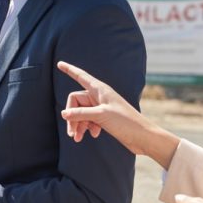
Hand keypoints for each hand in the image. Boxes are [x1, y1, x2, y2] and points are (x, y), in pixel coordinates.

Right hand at [58, 61, 179, 168]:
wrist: (143, 137)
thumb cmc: (126, 122)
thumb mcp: (101, 116)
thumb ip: (80, 114)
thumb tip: (64, 113)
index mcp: (99, 89)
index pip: (80, 76)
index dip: (69, 70)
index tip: (59, 63)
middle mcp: (99, 96)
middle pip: (76, 102)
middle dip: (72, 117)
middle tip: (71, 133)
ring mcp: (101, 107)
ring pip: (81, 113)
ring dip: (78, 125)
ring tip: (78, 138)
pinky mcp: (104, 118)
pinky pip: (88, 119)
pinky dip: (87, 127)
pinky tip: (93, 135)